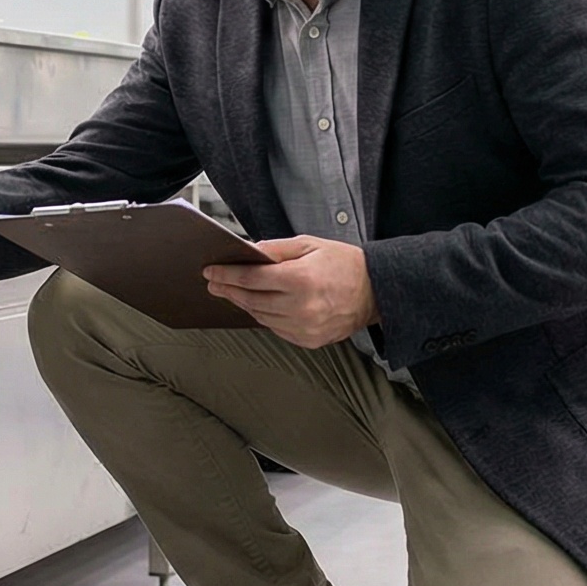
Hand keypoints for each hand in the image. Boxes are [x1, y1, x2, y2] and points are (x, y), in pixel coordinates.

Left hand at [202, 234, 378, 349]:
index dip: (227, 275)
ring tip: (233, 294)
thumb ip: (275, 249)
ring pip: (261, 317)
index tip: (211, 272)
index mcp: (301, 279)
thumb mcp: (309, 245)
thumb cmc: (345, 264)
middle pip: (251, 300)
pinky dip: (264, 317)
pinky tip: (258, 306)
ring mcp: (305, 327)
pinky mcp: (309, 340)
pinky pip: (276, 329)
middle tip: (214, 283)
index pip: (251, 278)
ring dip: (244, 305)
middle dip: (229, 291)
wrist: (376, 291)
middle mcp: (302, 306)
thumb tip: (248, 252)